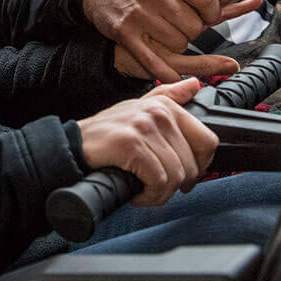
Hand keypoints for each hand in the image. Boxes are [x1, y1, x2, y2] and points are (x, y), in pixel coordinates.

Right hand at [77, 78, 217, 205]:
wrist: (73, 145)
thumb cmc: (107, 133)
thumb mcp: (138, 108)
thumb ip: (168, 96)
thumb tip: (194, 84)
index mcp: (165, 105)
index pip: (207, 141)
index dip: (200, 166)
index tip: (184, 176)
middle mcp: (158, 112)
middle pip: (192, 165)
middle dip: (176, 185)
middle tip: (157, 187)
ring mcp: (144, 127)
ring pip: (176, 176)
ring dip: (161, 193)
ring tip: (145, 191)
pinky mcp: (132, 145)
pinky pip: (158, 181)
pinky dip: (149, 196)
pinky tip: (137, 193)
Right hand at [84, 0, 270, 81]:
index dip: (216, 11)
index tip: (210, 15)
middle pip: (196, 27)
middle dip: (193, 30)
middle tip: (179, 24)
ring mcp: (140, 14)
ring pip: (179, 44)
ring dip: (176, 46)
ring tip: (161, 33)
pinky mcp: (125, 33)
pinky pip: (154, 62)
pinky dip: (167, 74)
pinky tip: (175, 80)